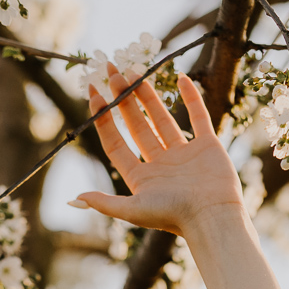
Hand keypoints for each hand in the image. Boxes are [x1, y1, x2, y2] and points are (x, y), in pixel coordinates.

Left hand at [71, 68, 244, 235]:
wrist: (213, 217)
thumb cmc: (173, 216)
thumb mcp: (133, 211)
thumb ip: (105, 203)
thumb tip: (76, 198)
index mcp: (140, 177)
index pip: (115, 142)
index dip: (103, 118)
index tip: (95, 94)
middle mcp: (160, 164)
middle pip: (136, 125)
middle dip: (123, 99)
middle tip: (113, 72)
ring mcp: (184, 154)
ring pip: (162, 118)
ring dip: (148, 96)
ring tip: (134, 71)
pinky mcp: (208, 146)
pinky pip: (198, 116)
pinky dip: (191, 98)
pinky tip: (181, 78)